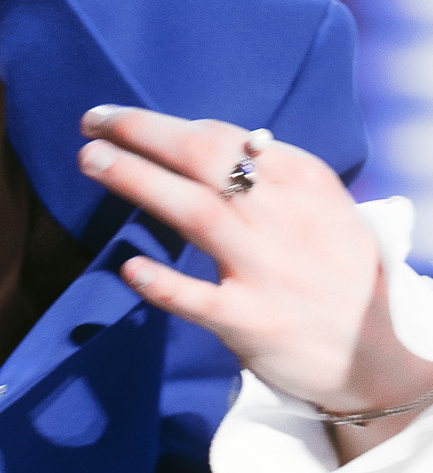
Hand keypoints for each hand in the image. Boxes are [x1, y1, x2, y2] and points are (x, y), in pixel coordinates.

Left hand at [77, 107, 432, 455]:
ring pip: (195, 212)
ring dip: (138, 180)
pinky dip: (163, 282)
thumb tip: (226, 140)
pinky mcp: (251, 321)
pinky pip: (200, 299)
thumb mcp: (326, 210)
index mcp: (304, 181)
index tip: (118, 117)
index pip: (225, 137)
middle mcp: (284, 217)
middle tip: (92, 122)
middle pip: (204, 159)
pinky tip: (128, 266)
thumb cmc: (339, 275)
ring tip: (92, 160)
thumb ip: (279, 177)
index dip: (165, 122)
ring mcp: (266, 270)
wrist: (379, 355)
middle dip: (143, 133)